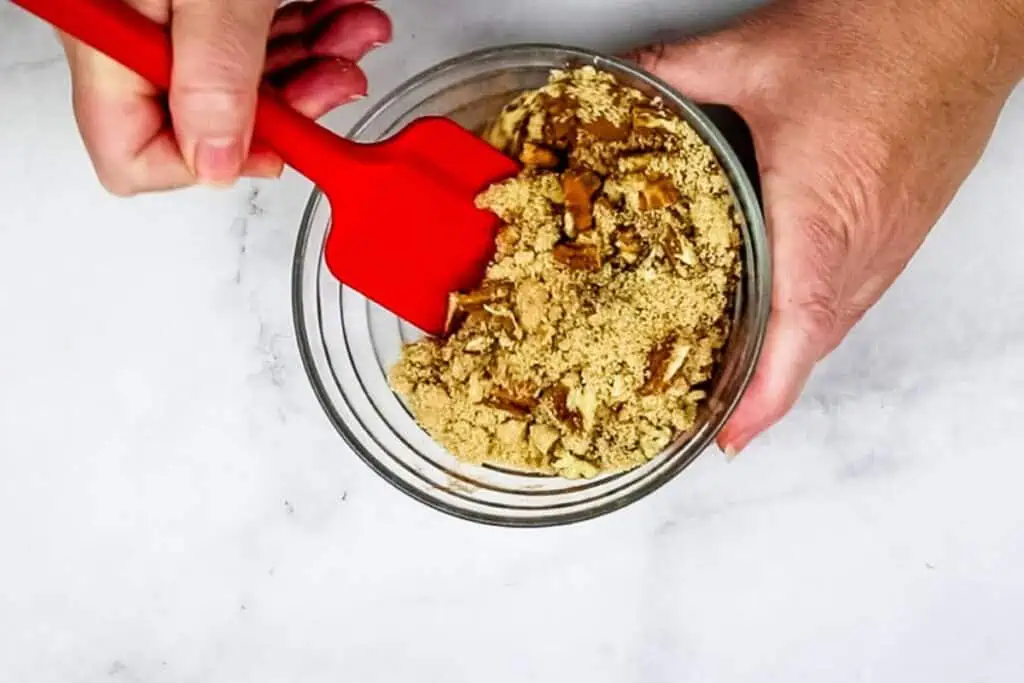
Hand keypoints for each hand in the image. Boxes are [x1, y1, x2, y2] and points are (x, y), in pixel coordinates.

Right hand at [60, 0, 390, 194]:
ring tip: (354, 34)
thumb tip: (218, 162)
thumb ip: (214, 71)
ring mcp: (161, 18)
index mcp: (111, 45)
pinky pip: (243, 33)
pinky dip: (297, 28)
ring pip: (236, 77)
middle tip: (337, 77)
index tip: (281, 137)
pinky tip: (336, 13)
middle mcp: (129, 36)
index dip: (217, 163)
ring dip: (310, 62)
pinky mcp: (195, 0)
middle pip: (203, 121)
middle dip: (290, 104)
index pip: (137, 160)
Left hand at [631, 0, 1023, 453]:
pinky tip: (788, 318)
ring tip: (742, 386)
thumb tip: (630, 80)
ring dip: (790, 362)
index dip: (763, 394)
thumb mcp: (760, 54)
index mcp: (822, 214)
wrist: (966, 14)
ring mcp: (892, 238)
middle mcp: (865, 243)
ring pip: (837, 323)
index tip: (731, 437)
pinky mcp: (906, 223)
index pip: (794, 329)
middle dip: (764, 395)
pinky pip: (858, 292)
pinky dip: (817, 322)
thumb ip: (679, 73)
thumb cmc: (885, 34)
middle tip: (715, 422)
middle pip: (813, 344)